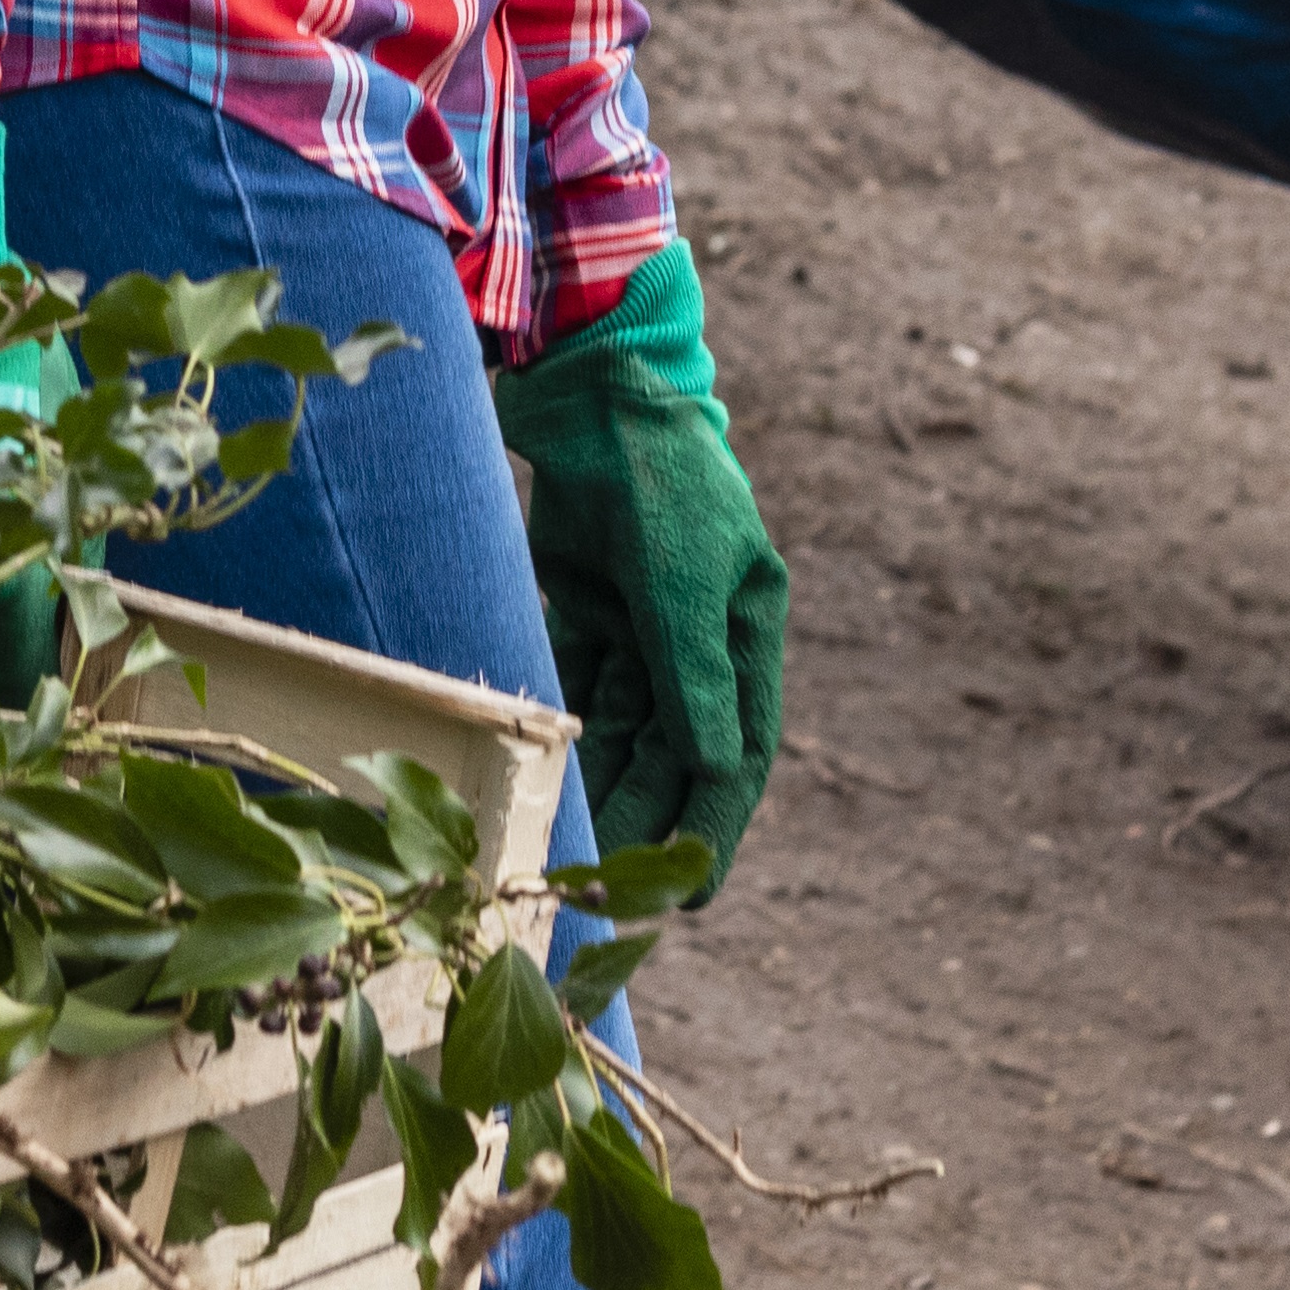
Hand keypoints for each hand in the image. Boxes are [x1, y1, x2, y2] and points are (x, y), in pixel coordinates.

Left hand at [492, 243, 786, 891]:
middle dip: (646, 821)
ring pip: (625, 732)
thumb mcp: (681, 578)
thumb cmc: (659, 476)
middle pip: (678, 751)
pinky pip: (580, 691)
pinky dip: (564, 738)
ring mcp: (643, 622)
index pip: (742, 748)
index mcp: (749, 624)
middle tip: (607, 895)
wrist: (594, 392)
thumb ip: (694, 675)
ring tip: (565, 858)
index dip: (716, 825)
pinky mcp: (589, 607)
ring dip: (601, 790)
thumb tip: (718, 771)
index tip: (691, 897)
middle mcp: (702, 633)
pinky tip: (539, 786)